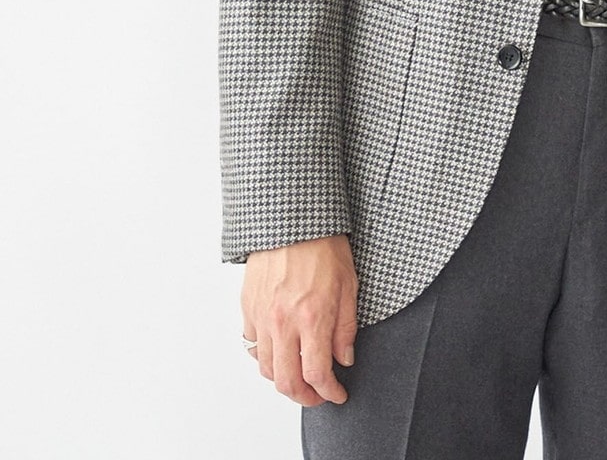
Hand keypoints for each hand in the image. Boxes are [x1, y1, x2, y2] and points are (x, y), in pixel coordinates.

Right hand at [241, 234, 358, 405]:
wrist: (293, 218)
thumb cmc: (324, 245)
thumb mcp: (349, 284)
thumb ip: (346, 327)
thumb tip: (344, 358)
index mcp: (312, 317)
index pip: (317, 374)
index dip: (329, 392)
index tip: (337, 394)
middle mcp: (283, 322)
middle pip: (287, 382)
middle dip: (305, 397)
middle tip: (318, 395)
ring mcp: (262, 316)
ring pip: (267, 369)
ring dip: (284, 381)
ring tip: (300, 377)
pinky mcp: (248, 307)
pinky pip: (252, 346)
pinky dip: (265, 358)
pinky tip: (279, 354)